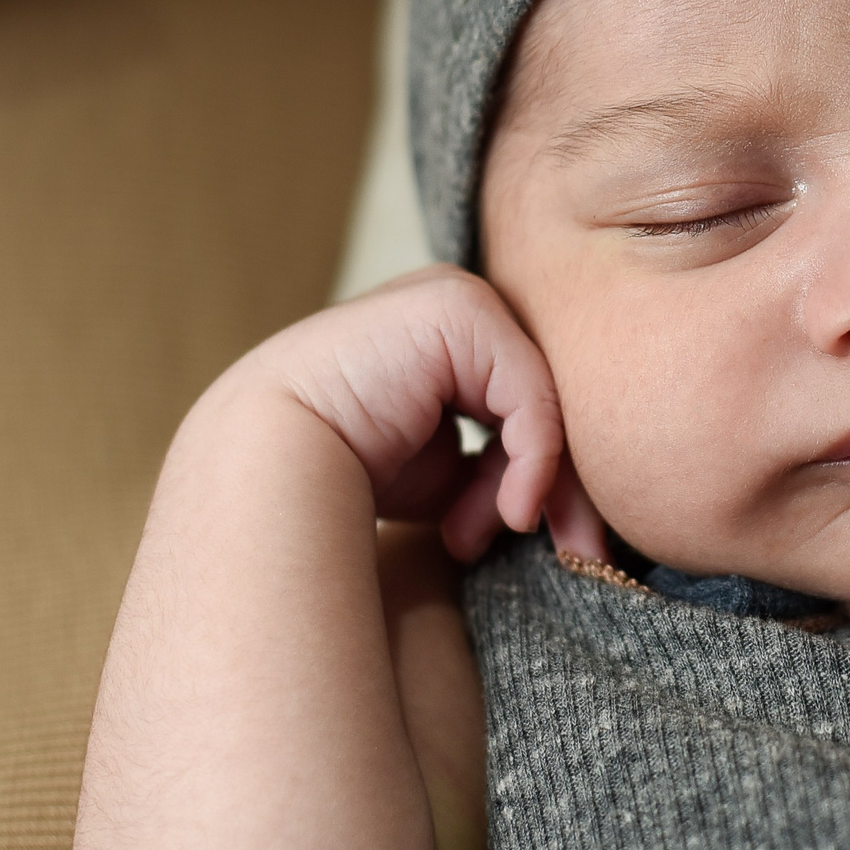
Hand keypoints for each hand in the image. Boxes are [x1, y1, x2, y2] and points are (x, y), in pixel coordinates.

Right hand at [232, 264, 605, 561]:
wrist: (269, 459)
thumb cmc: (342, 474)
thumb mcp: (443, 476)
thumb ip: (497, 470)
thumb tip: (543, 507)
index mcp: (454, 342)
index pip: (534, 409)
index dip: (552, 480)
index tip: (569, 550)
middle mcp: (463, 308)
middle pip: (548, 400)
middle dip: (566, 483)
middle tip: (579, 551)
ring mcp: (461, 298)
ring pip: (547, 399)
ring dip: (544, 477)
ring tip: (513, 529)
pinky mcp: (461, 308)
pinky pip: (530, 394)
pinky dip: (535, 458)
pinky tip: (512, 511)